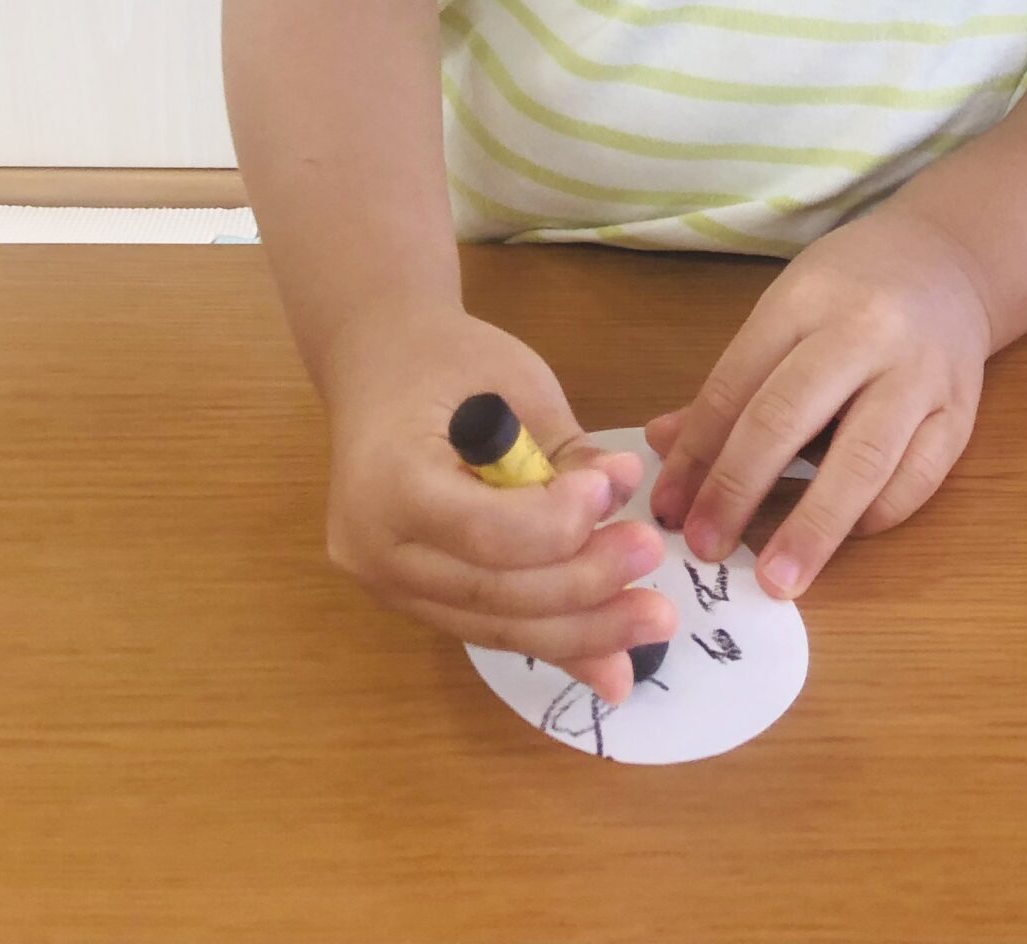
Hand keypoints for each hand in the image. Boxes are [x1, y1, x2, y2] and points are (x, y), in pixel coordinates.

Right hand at [320, 300, 677, 704]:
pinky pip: (487, 627)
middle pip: (491, 592)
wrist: (378, 367)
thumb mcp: (513, 380)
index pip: (482, 530)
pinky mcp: (411, 598)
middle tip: (652, 557)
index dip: (557, 526)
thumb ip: (563, 449)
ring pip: (494, 625)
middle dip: (585, 587)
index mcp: (388, 478)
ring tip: (653, 620)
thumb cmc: (448, 358)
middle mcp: (374, 548)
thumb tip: (623, 491)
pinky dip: (554, 642)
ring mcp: (386, 584)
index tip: (616, 489)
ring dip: (582, 631)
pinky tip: (612, 667)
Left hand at [646, 210, 990, 599]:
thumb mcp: (785, 312)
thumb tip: (662, 445)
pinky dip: (873, 518)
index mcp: (804, 300)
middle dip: (739, 489)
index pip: (737, 384)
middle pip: (788, 417)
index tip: (667, 509)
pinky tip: (840, 540)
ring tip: (777, 578)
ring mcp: (919, 373)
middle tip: (706, 547)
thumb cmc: (850, 290)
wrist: (947, 261)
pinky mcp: (960, 412)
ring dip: (813, 527)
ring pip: (861, 459)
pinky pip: (915, 480)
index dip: (696, 453)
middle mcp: (864, 332)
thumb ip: (731, 383)